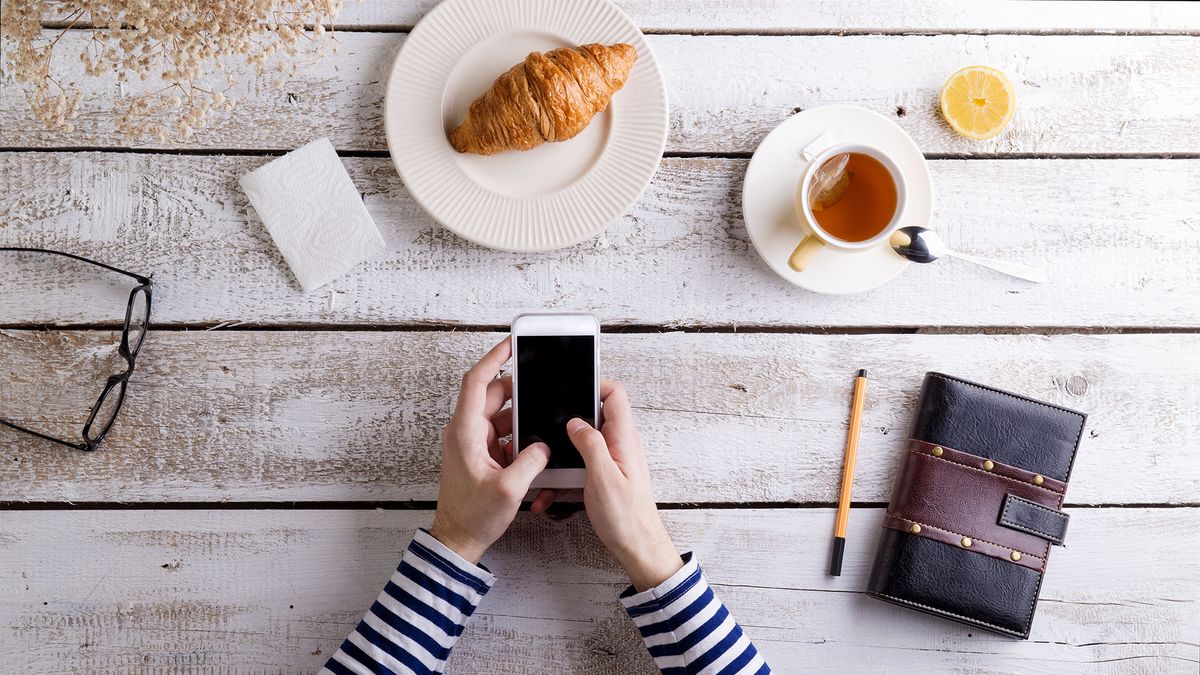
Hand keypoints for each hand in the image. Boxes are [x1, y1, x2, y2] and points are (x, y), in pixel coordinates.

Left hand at [430, 337, 552, 563]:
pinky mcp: (478, 452)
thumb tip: (544, 444)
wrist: (458, 538)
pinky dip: (517, 434)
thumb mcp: (510, 489)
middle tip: (541, 387)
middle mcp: (464, 431)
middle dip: (518, 390)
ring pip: (499, 414)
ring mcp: (470, 441)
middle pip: (492, 394)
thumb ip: (532, 460)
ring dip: (520, 417)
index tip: (511, 344)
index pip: (477, 381)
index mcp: (465, 431)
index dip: (494, 359)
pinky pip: (500, 432)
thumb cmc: (473, 516)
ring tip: (539, 423)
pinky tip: (532, 444)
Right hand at [568, 381, 682, 590]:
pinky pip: (583, 463)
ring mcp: (615, 458)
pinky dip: (567, 472)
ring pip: (586, 440)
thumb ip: (590, 444)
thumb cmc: (625, 517)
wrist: (637, 547)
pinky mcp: (607, 473)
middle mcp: (622, 443)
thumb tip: (576, 421)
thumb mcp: (603, 477)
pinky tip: (552, 489)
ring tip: (547, 460)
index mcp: (624, 438)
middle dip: (572, 417)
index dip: (595, 384)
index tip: (571, 387)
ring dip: (566, 449)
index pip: (615, 394)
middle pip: (597, 413)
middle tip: (550, 424)